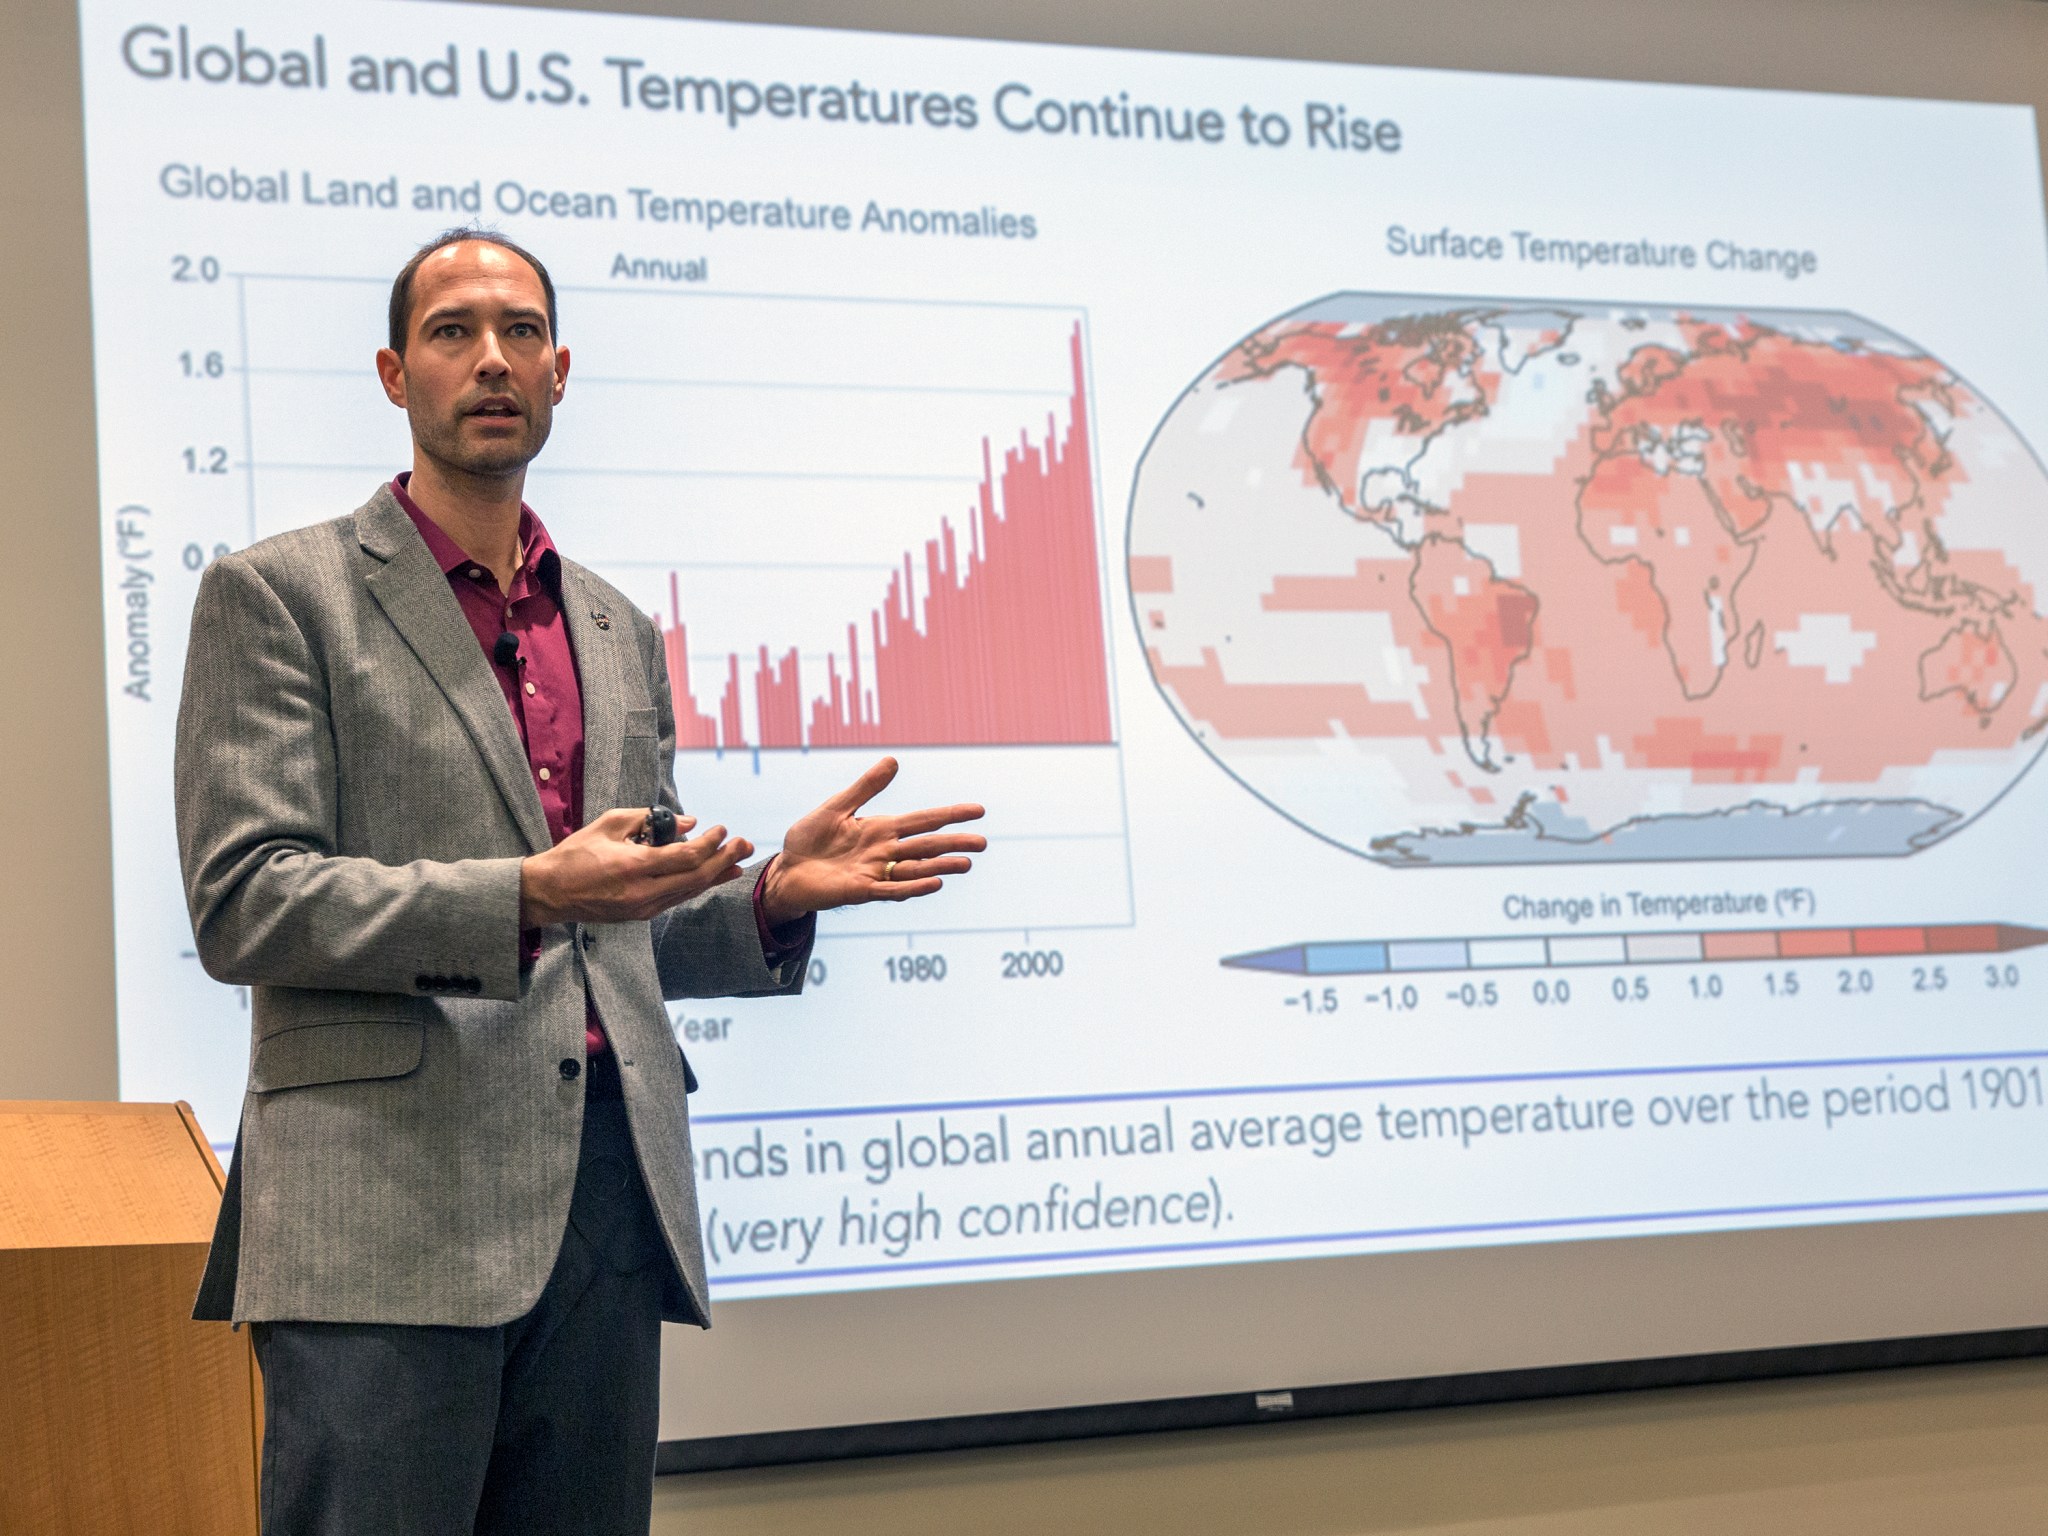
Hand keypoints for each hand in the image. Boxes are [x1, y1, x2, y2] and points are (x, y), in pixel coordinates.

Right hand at [520, 807, 751, 926]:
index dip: (710, 843)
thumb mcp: (610, 824)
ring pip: (689, 891)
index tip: (722, 829)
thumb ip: (649, 820)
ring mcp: (642, 907)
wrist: (549, 892)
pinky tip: (712, 877)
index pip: (686, 856)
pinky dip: (697, 886)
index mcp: (634, 866)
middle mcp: (642, 891)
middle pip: (696, 877)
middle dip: (724, 859)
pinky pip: (676, 899)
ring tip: (738, 861)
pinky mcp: (640, 915)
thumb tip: (688, 822)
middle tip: (745, 844)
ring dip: (717, 876)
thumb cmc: (575, 853)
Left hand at [759, 757, 985, 924]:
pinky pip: (892, 889)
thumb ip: (865, 787)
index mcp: (881, 829)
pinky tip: (934, 883)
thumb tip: (894, 761)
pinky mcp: (861, 891)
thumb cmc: (809, 839)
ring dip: (940, 867)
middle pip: (926, 846)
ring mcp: (875, 872)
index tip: (978, 810)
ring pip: (916, 869)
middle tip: (983, 843)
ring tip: (966, 864)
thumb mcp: (836, 807)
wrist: (785, 871)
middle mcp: (884, 851)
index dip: (950, 815)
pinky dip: (913, 887)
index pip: (923, 820)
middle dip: (954, 843)